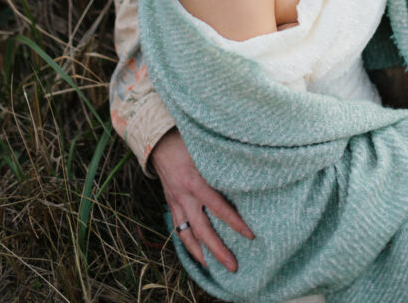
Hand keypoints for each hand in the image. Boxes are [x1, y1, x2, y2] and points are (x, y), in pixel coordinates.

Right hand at [148, 128, 253, 270]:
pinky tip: (196, 251)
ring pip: (187, 235)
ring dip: (200, 254)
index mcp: (195, 181)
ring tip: (213, 267)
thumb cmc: (185, 140)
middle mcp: (184, 196)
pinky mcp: (170, 203)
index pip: (219, 208)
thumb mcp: (204, 150)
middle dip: (218, 250)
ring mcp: (175, 202)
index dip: (235, 223)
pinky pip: (177, 228)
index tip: (250, 235)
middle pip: (203, 230)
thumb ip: (221, 164)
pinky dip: (187, 242)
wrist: (157, 140)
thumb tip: (248, 172)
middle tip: (233, 267)